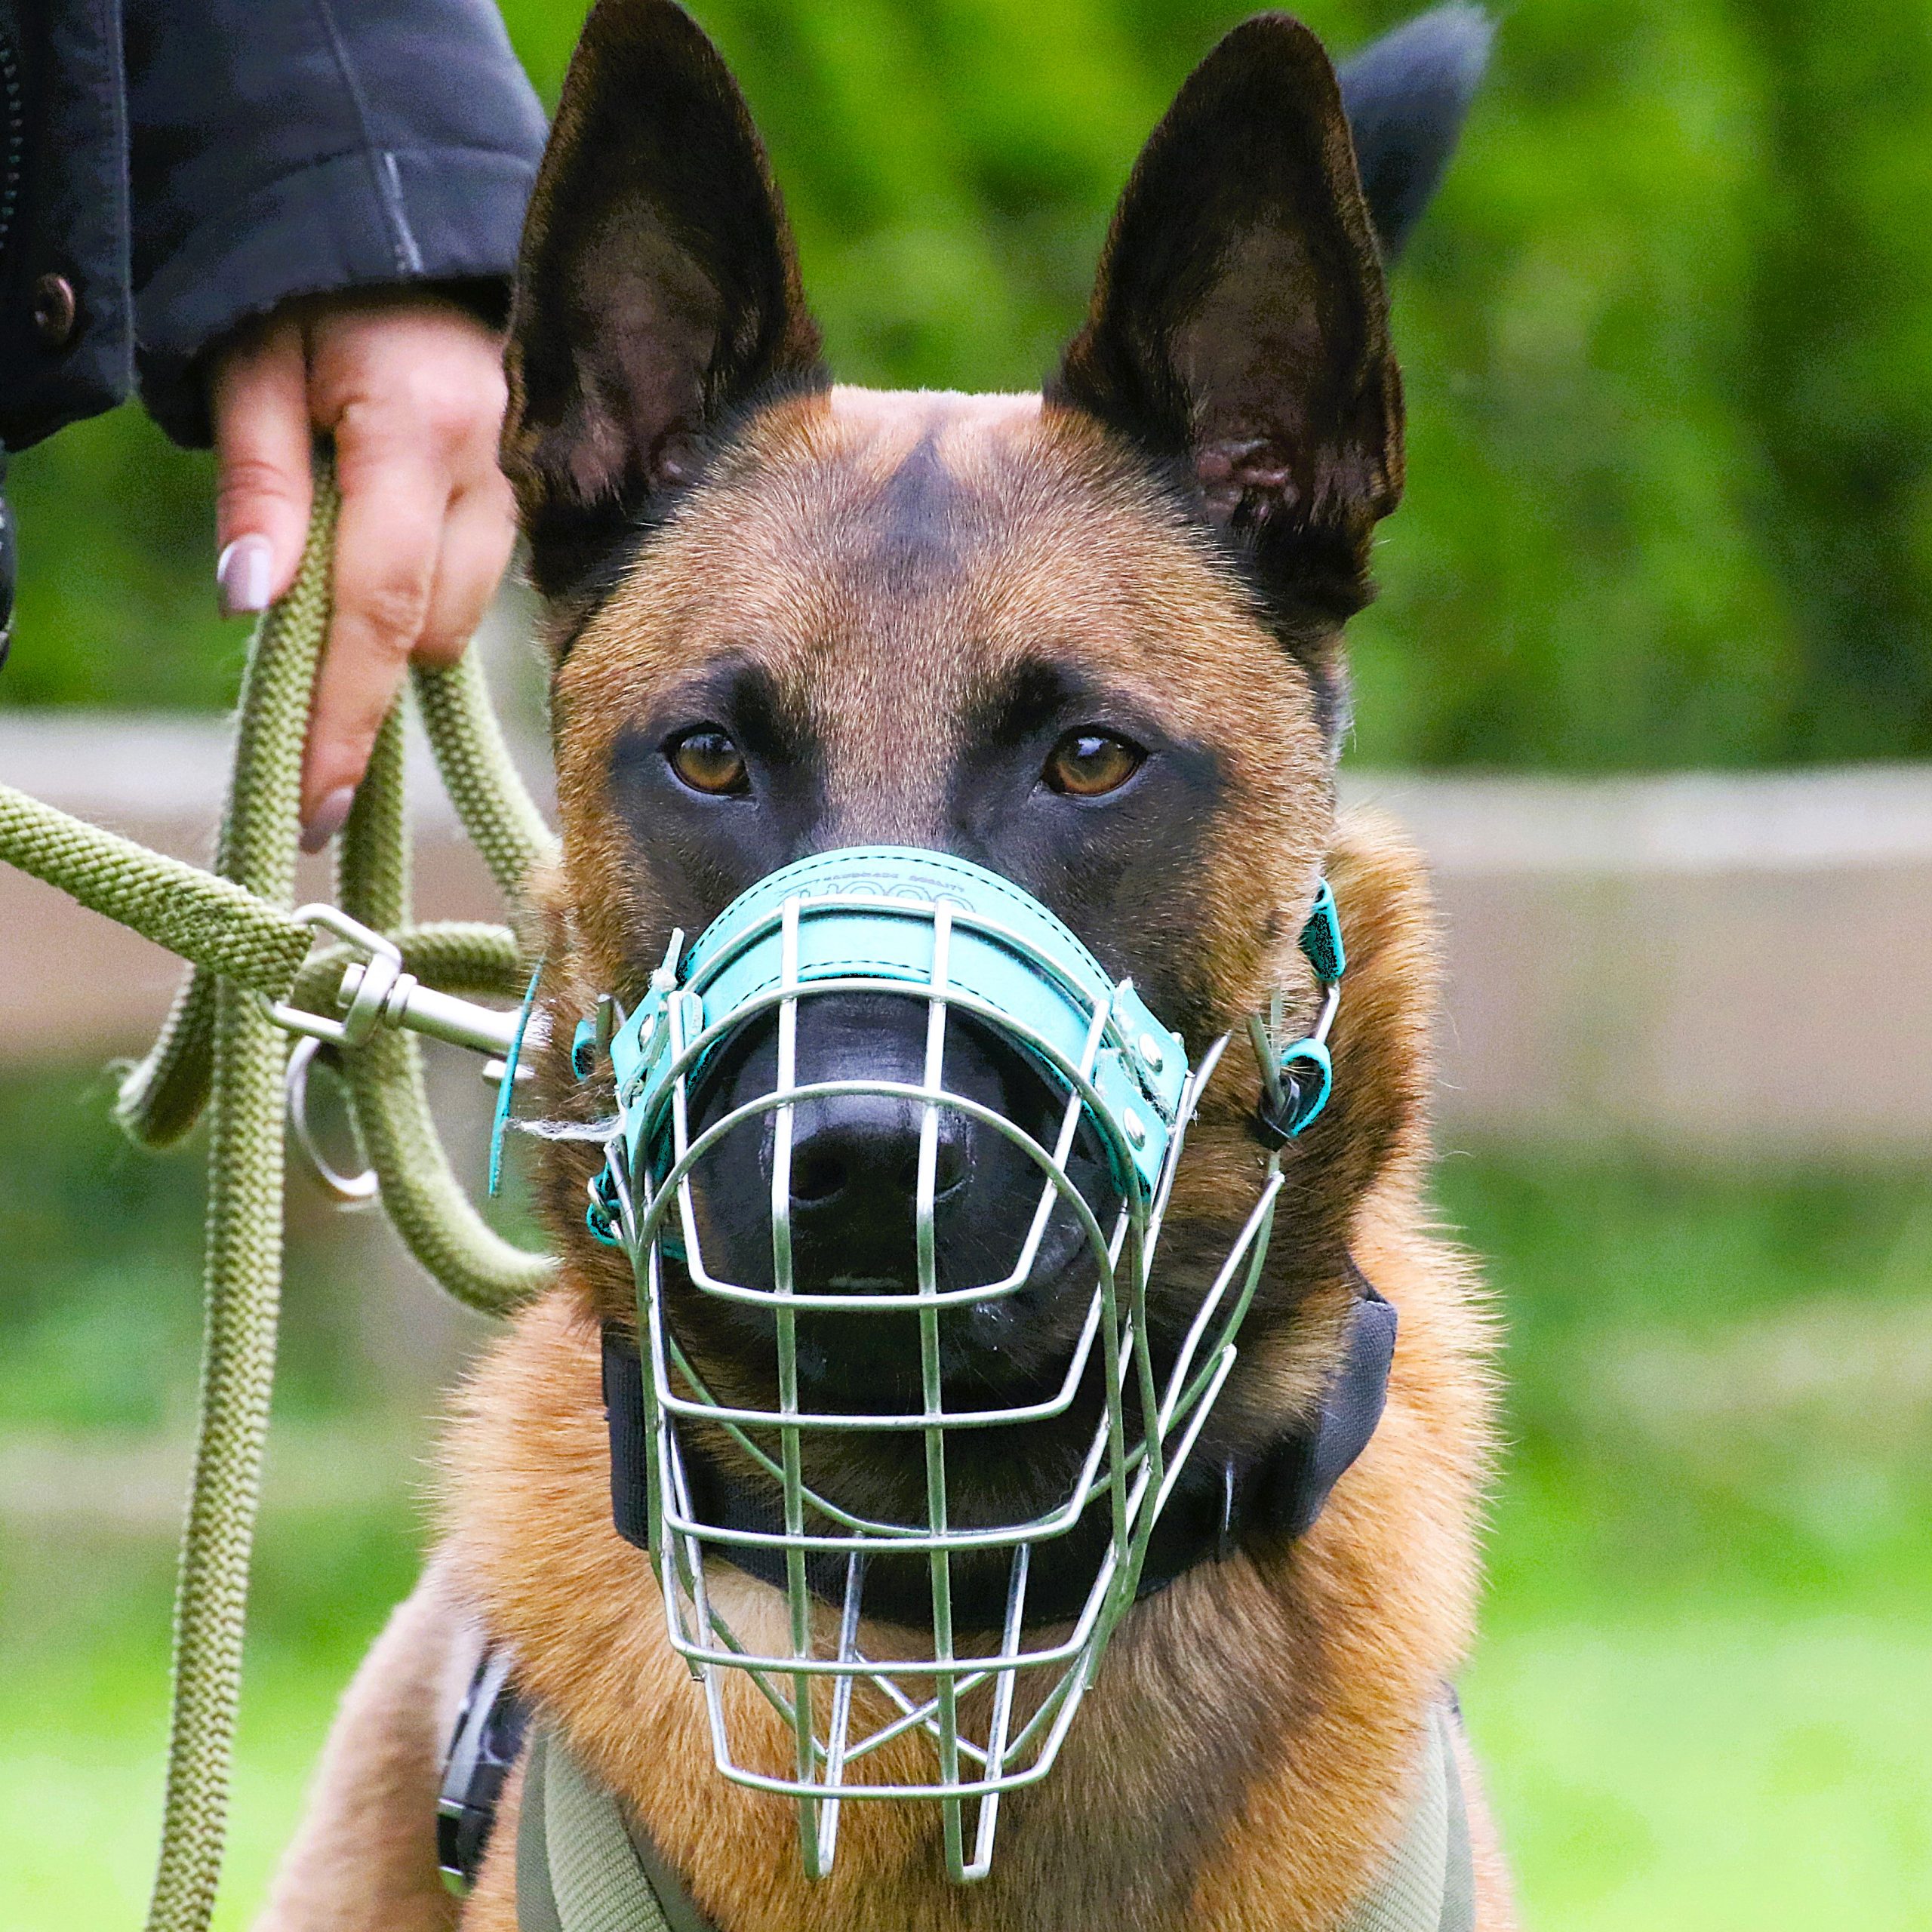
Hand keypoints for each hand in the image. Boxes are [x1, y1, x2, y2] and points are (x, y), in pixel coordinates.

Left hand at [208, 292, 517, 849]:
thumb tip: (253, 603)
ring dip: (393, 628)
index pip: (381, 607)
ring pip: (459, 616)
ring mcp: (525, 490)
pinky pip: (475, 586)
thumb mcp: (254, 371)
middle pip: (429, 629)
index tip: (318, 800)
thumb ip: (257, 486)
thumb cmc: (316, 299)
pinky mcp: (531, 503)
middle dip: (361, 669)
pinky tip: (387, 559)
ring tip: (334, 580)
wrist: (412, 234)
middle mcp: (495, 470)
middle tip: (293, 677)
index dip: (348, 713)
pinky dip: (423, 598)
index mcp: (420, 431)